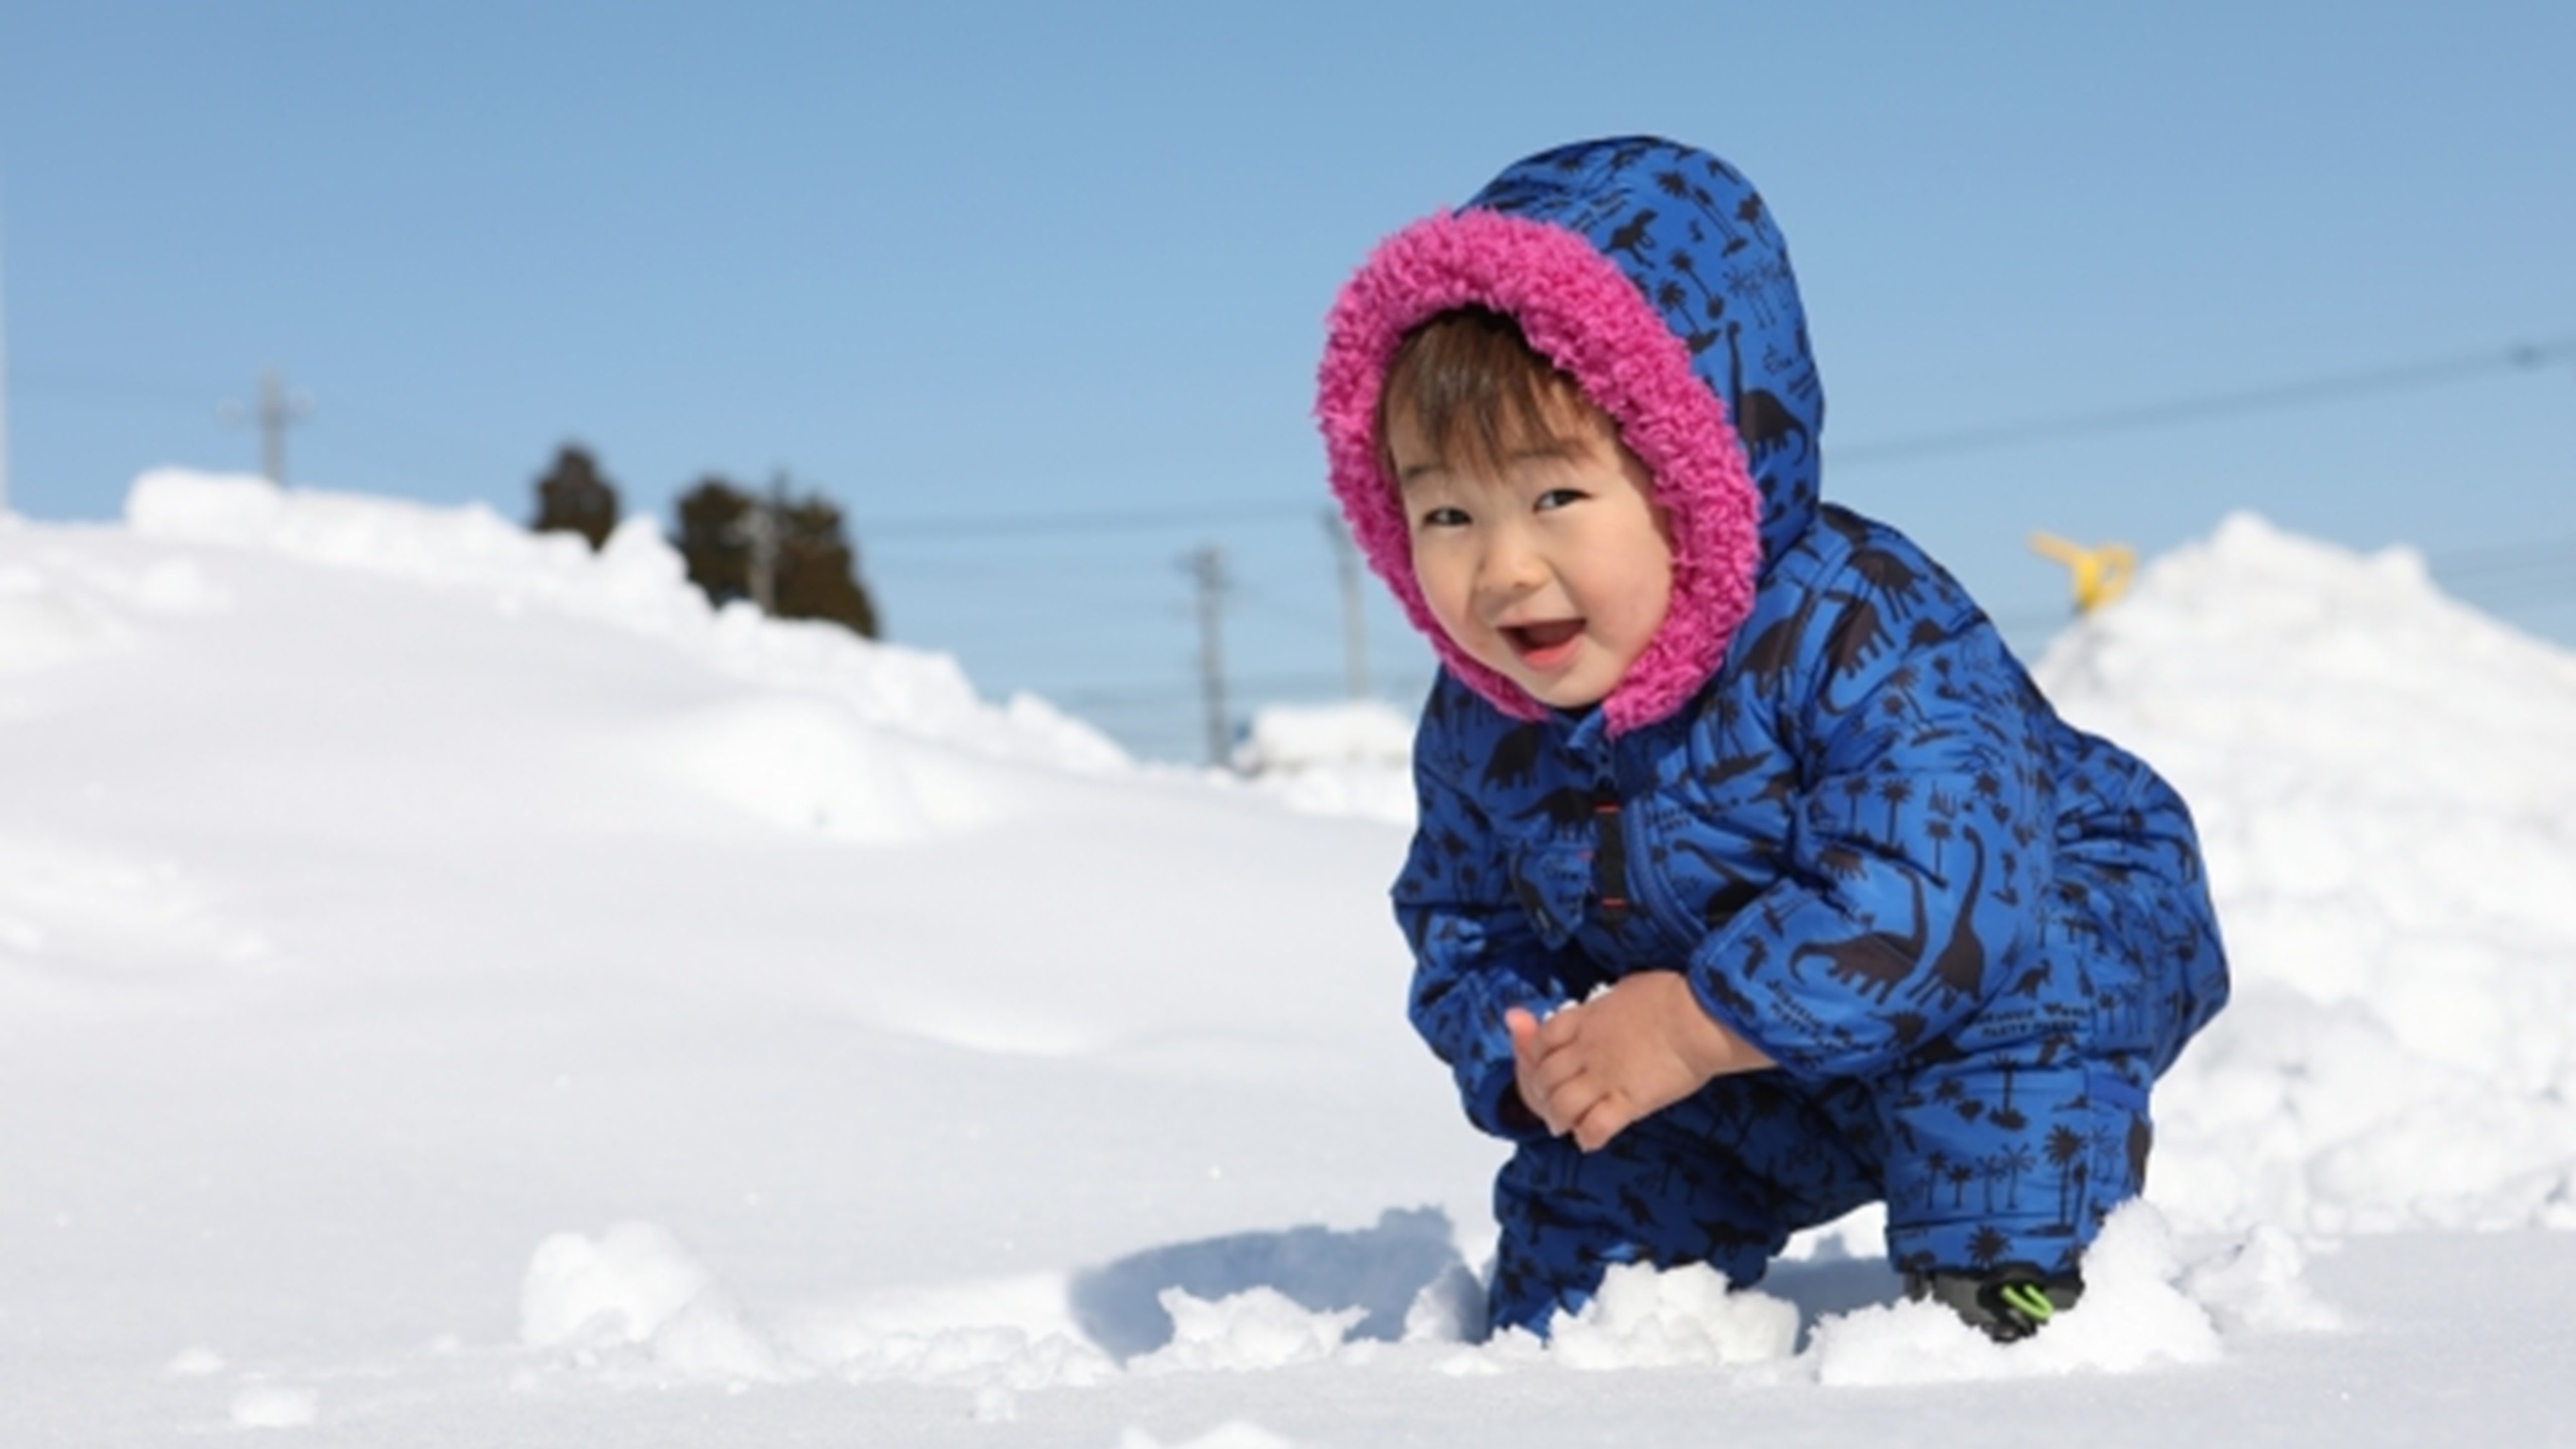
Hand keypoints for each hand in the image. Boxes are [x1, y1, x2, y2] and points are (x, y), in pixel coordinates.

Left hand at [1506, 973, 1770, 1151]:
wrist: (1698, 1017)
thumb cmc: (1672, 996)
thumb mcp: (1628, 988)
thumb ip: (1610, 1002)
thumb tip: (1613, 1003)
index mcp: (1586, 1019)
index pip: (1541, 1040)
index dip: (1534, 1056)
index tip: (1541, 1064)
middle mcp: (1587, 1050)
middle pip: (1544, 1077)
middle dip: (1542, 1093)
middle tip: (1551, 1102)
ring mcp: (1604, 1077)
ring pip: (1560, 1106)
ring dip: (1559, 1118)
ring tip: (1565, 1125)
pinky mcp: (1628, 1102)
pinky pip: (1595, 1128)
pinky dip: (1588, 1137)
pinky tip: (1591, 1139)